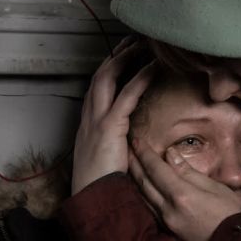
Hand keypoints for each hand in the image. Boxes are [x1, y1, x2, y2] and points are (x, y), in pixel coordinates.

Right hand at [71, 38, 154, 194]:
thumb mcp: (109, 158)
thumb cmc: (103, 185)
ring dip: (125, 59)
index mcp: (88, 124)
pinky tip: (152, 68)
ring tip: (142, 45)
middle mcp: (88, 118)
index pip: (97, 88)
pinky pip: (126, 97)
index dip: (109, 68)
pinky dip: (139, 79)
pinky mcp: (108, 128)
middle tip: (132, 40)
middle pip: (99, 76)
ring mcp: (95, 121)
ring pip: (107, 79)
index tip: (122, 55)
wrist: (92, 200)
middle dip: (115, 55)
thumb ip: (118, 144)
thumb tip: (134, 138)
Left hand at [129, 138, 240, 240]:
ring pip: (145, 197)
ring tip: (131, 164)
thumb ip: (189, 171)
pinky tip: (143, 187)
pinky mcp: (170, 230)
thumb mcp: (215, 187)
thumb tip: (169, 154)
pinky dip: (144, 194)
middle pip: (145, 183)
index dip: (144, 153)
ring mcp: (167, 222)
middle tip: (127, 148)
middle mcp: (169, 210)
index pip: (156, 169)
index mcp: (181, 195)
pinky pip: (151, 208)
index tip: (136, 139)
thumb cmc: (234, 213)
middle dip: (135, 164)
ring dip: (136, 179)